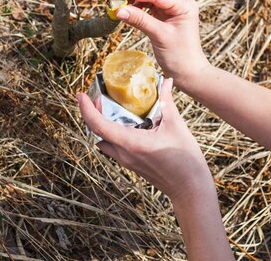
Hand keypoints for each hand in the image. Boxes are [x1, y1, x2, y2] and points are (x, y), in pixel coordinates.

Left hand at [77, 78, 213, 202]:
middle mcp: (123, 153)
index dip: (86, 109)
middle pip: (97, 133)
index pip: (98, 125)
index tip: (81, 96)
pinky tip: (128, 125)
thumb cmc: (184, 160)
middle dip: (93, 114)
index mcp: (130, 143)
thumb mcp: (176, 126)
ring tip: (111, 110)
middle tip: (98, 99)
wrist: (190, 189)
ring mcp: (127, 161)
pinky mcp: (132, 165)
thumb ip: (167, 101)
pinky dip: (114, 134)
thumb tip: (166, 81)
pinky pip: (114, 148)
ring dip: (102, 126)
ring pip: (104, 142)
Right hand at [114, 0, 210, 90]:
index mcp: (184, 5)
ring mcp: (173, 11)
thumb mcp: (159, 35)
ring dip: (135, 0)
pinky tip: (128, 11)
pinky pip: (150, 9)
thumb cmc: (180, 56)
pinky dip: (138, 9)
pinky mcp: (166, 18)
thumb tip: (119, 10)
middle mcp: (180, 4)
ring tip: (120, 4)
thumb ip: (140, 20)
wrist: (188, 73)